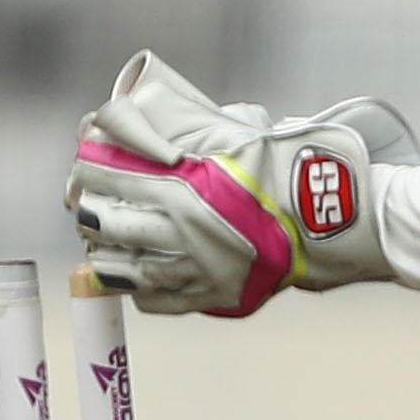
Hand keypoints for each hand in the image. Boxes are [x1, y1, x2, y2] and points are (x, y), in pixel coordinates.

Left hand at [66, 52, 419, 315]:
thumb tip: (127, 120)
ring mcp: (192, 272)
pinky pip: (152, 299)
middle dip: (90, 207)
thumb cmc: (281, 167)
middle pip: (102, 223)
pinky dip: (137, 285)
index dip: (89, 165)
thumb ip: (178, 122)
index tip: (88, 159)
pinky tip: (139, 268)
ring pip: (120, 267)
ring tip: (106, 236)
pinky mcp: (209, 296)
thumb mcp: (229, 131)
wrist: (331, 216)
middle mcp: (178, 235)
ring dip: (106, 249)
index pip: (104, 177)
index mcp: (178, 190)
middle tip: (91, 198)